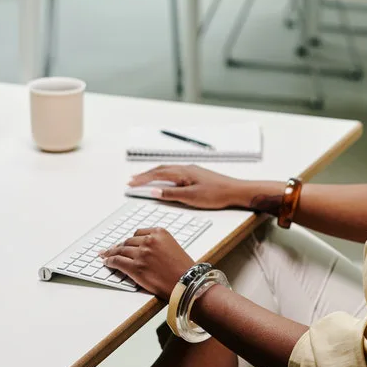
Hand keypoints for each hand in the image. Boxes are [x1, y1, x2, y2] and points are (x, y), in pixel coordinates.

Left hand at [101, 228, 194, 299]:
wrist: (187, 282)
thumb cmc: (183, 269)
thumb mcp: (172, 247)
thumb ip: (157, 244)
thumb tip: (141, 249)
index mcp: (159, 233)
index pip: (138, 233)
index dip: (130, 240)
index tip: (124, 243)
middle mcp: (149, 241)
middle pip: (128, 241)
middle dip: (119, 246)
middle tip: (112, 250)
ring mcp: (141, 254)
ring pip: (121, 250)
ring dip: (112, 253)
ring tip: (106, 255)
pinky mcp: (136, 267)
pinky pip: (118, 261)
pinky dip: (110, 261)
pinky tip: (107, 262)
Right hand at [129, 165, 258, 210]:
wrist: (235, 191)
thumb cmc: (217, 194)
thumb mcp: (191, 197)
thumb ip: (171, 194)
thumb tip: (154, 190)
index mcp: (182, 172)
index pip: (157, 174)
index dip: (142, 179)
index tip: (131, 184)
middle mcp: (185, 168)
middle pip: (160, 169)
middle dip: (144, 175)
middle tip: (132, 181)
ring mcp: (191, 170)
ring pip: (167, 169)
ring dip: (154, 174)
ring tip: (143, 179)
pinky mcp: (196, 174)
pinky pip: (174, 172)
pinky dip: (164, 175)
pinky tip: (164, 179)